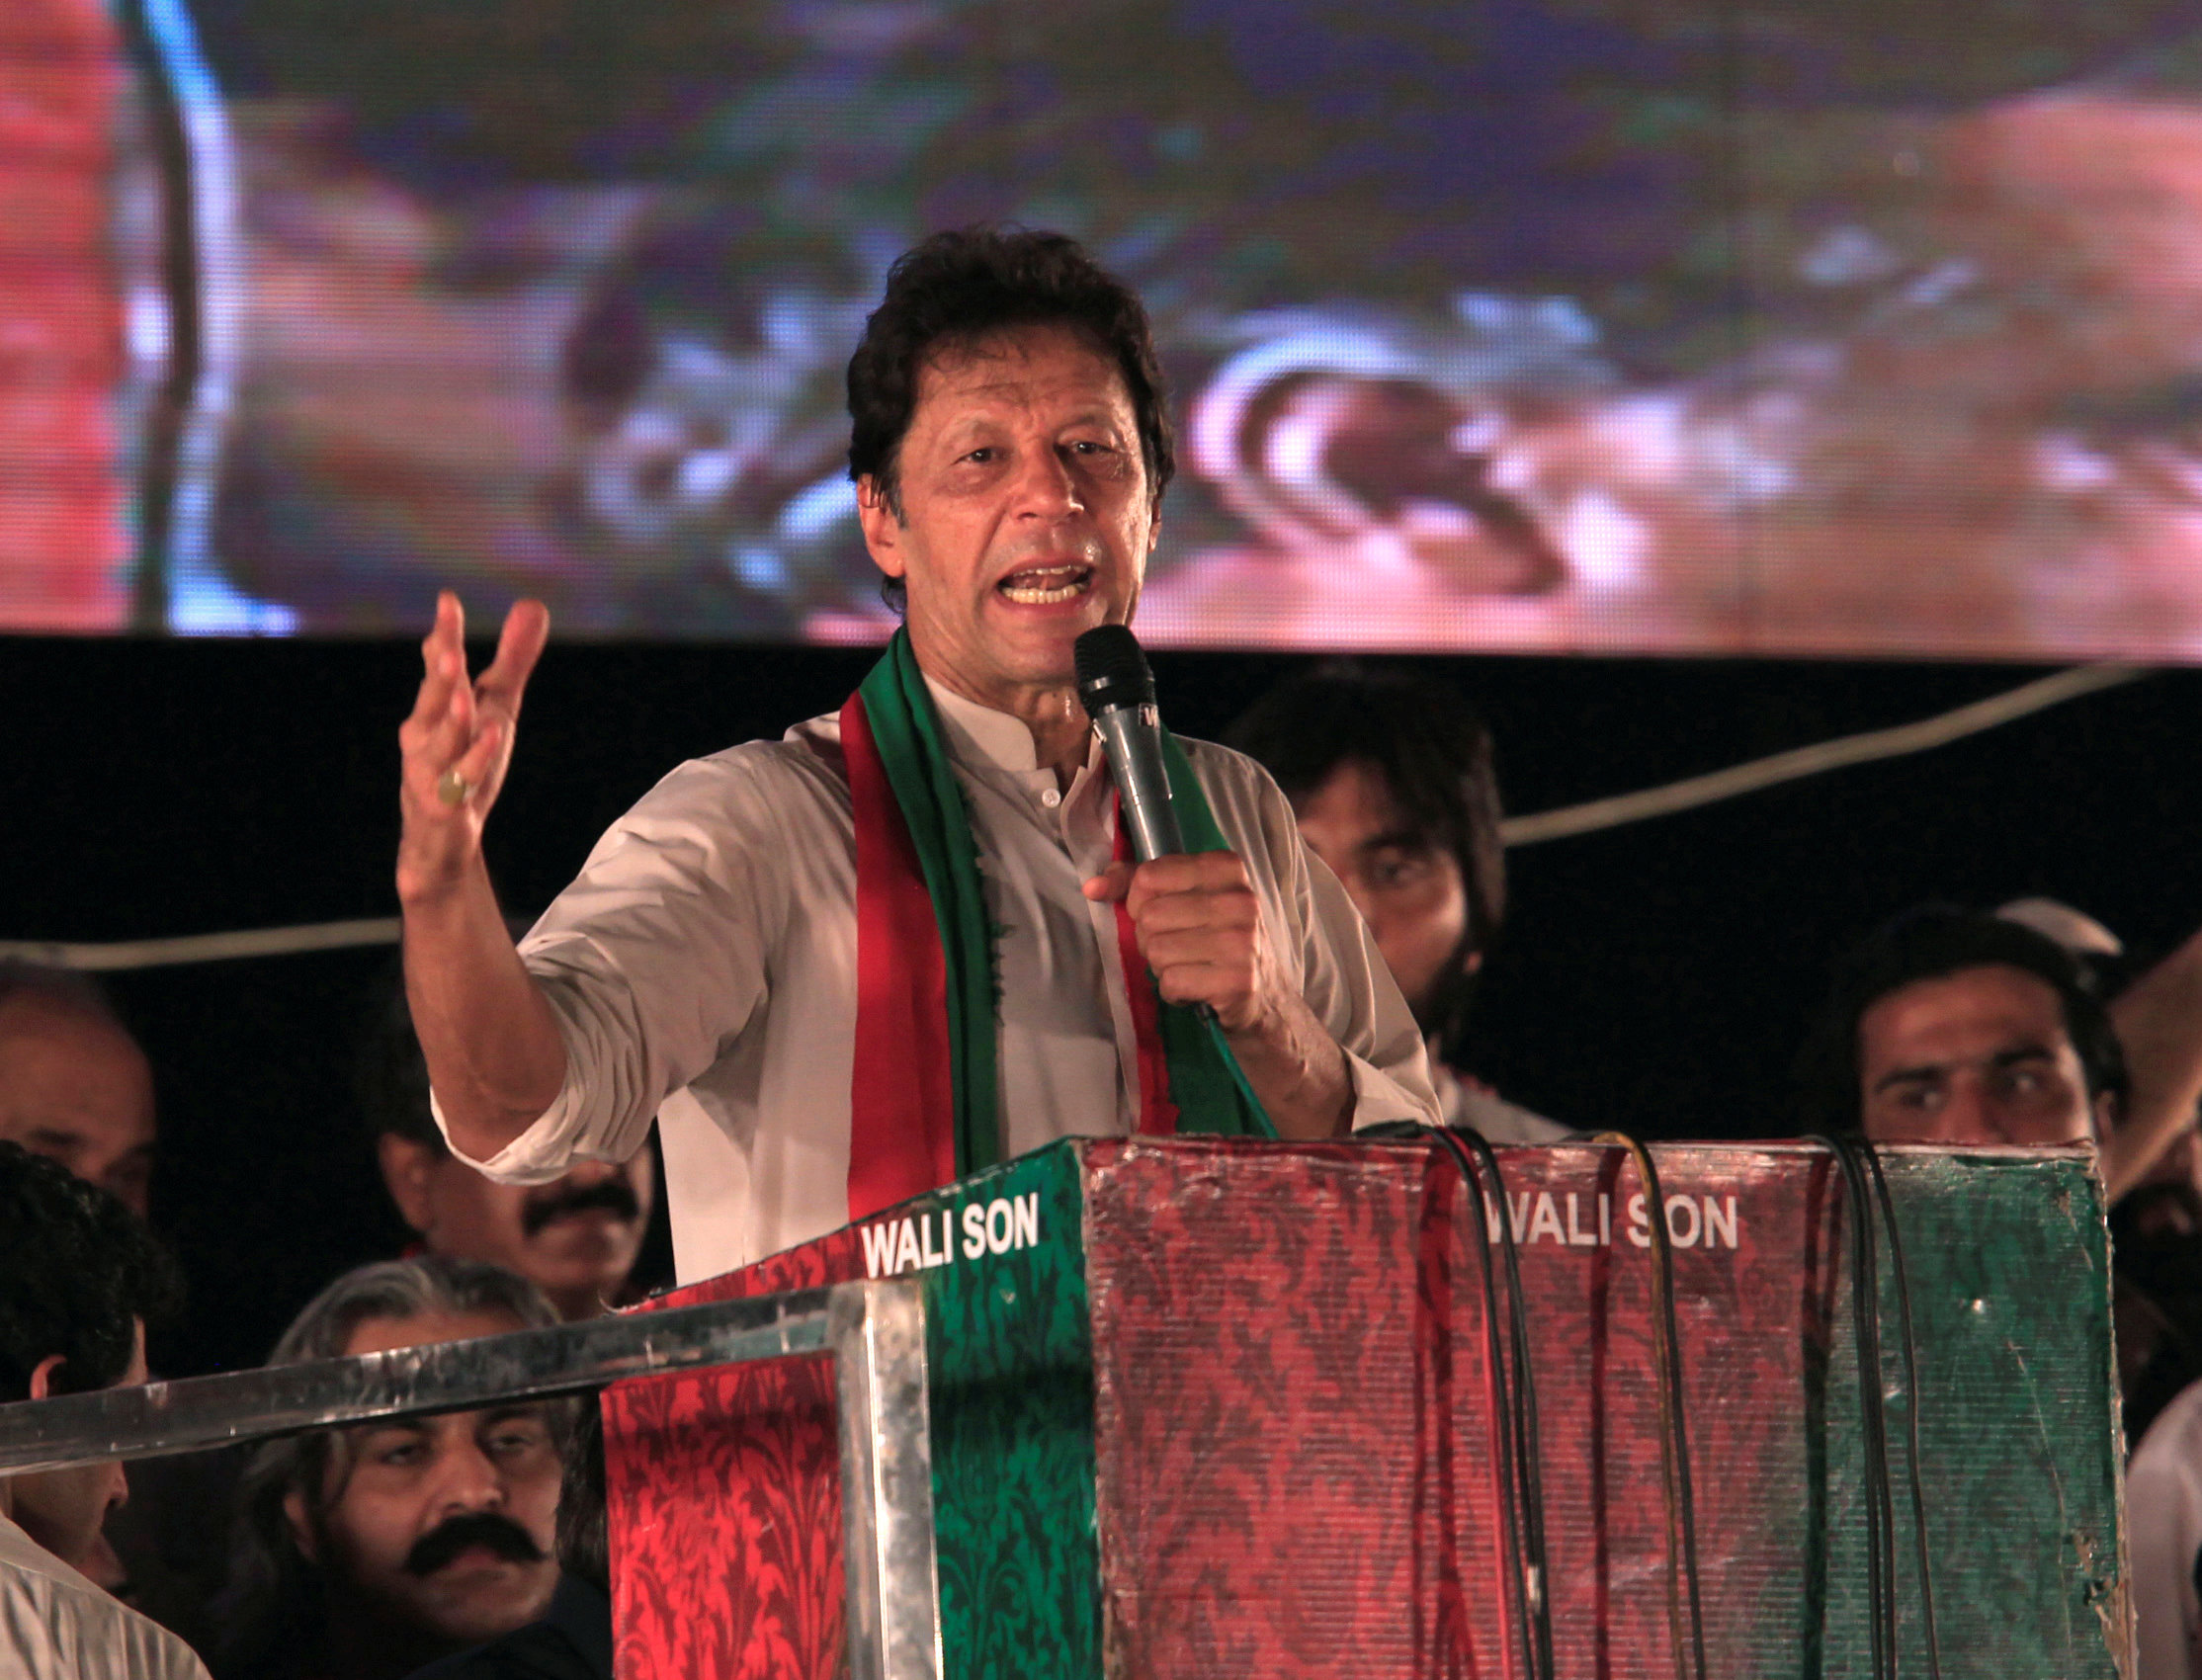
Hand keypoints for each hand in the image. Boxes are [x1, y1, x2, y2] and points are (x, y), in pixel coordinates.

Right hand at [397, 592, 548, 904]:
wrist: (442, 840)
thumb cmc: (466, 764)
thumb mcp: (496, 708)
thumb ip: (511, 660)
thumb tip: (531, 605)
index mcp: (436, 709)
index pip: (440, 666)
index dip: (444, 635)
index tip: (448, 601)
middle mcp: (425, 736)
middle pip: (434, 698)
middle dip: (439, 671)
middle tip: (446, 644)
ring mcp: (431, 771)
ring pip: (441, 741)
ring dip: (451, 719)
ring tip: (463, 696)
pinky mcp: (445, 805)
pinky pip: (460, 781)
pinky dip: (474, 760)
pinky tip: (490, 739)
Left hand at [1082, 850, 1282, 1034]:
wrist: (1267, 999)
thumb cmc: (1217, 942)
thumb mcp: (1187, 899)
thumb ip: (1138, 884)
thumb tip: (1091, 887)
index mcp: (1226, 868)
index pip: (1148, 876)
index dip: (1140, 902)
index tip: (1162, 917)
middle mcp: (1240, 899)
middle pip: (1149, 917)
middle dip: (1151, 940)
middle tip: (1179, 949)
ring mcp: (1242, 941)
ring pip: (1156, 951)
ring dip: (1163, 968)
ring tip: (1190, 968)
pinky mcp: (1238, 981)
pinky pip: (1172, 982)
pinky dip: (1174, 992)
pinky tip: (1197, 989)